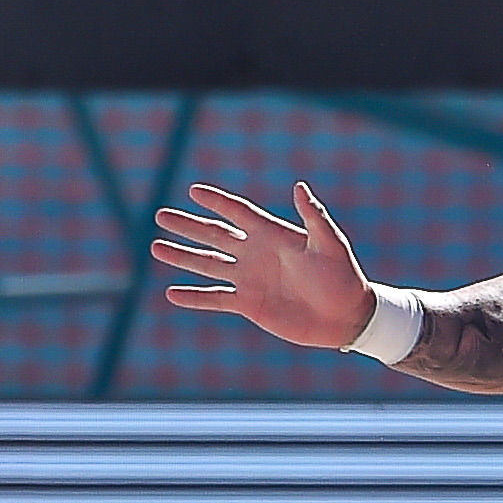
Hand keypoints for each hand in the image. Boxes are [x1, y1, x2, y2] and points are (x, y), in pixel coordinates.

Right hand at [155, 181, 378, 349]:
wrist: (346, 315)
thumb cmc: (343, 276)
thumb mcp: (330, 243)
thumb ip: (314, 217)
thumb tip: (299, 187)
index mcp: (273, 235)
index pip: (238, 212)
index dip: (217, 201)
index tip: (193, 191)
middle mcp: (256, 254)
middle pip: (214, 235)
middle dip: (188, 226)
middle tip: (160, 215)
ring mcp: (250, 279)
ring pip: (208, 264)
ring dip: (182, 257)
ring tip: (156, 247)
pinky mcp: (249, 304)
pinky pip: (215, 298)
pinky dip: (194, 297)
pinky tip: (172, 293)